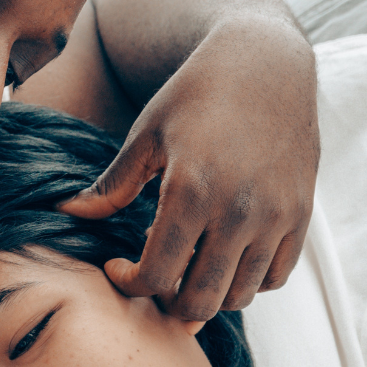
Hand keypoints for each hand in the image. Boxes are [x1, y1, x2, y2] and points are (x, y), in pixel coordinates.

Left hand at [59, 16, 318, 320]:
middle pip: (200, 300)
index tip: (116, 266)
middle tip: (150, 279)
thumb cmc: (195, 95)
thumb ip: (111, 186)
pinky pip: (273, 277)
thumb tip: (66, 213)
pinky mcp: (300, 215)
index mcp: (192, 191)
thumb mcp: (145, 136)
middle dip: (167, 303)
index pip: (157, 275)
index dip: (129, 282)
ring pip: (239, 296)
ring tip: (183, 266)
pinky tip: (219, 258)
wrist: (264, 64)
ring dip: (205, 294)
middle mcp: (240, 210)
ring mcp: (276, 216)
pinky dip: (245, 281)